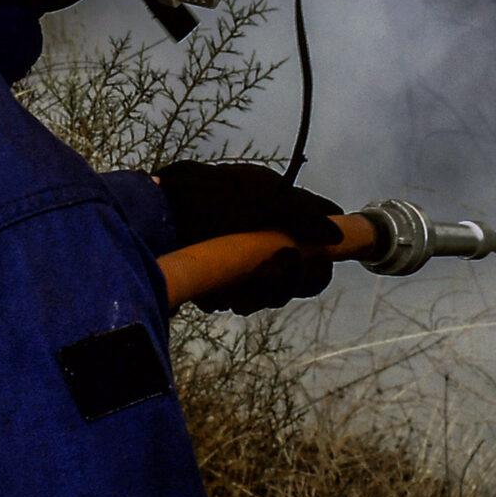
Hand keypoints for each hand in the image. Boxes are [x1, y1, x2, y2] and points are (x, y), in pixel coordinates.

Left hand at [153, 162, 343, 314]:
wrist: (157, 211)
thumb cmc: (212, 195)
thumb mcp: (263, 195)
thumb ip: (303, 213)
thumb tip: (338, 233)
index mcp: (279, 220)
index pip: (316, 255)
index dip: (318, 267)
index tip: (315, 261)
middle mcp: (263, 244)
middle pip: (293, 284)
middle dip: (286, 281)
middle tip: (276, 263)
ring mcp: (239, 265)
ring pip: (265, 296)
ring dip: (259, 291)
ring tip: (243, 278)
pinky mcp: (214, 283)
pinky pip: (235, 301)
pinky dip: (229, 295)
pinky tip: (218, 287)